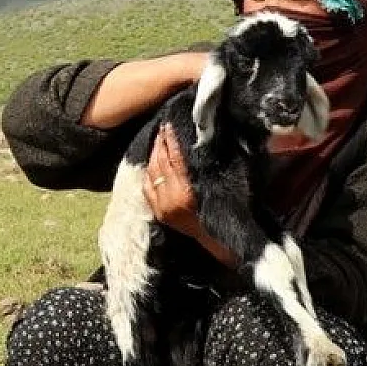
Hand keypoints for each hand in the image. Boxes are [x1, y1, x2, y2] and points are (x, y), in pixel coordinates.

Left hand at [142, 127, 235, 265]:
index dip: (171, 142)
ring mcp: (161, 207)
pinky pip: (147, 187)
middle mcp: (170, 200)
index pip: (175, 160)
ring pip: (151, 174)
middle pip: (161, 165)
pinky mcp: (157, 212)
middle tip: (162, 129)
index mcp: (185, 193)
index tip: (169, 127)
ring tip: (157, 140)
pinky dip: (148, 172)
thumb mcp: (214, 189)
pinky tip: (152, 161)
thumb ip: (203, 170)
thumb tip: (197, 145)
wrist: (212, 238)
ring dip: (153, 155)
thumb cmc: (219, 212)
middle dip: (160, 144)